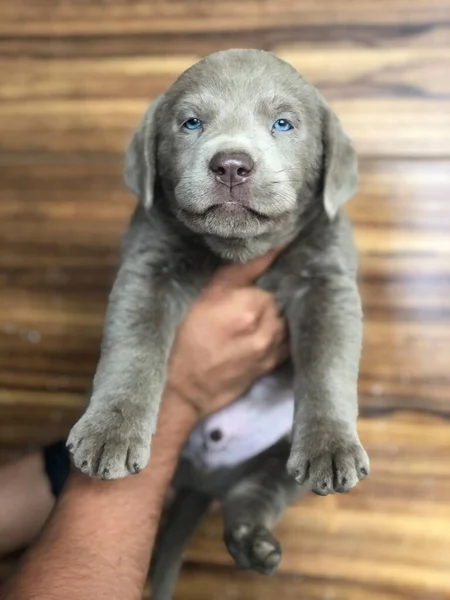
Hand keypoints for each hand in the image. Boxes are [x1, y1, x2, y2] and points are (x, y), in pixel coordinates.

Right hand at [166, 250, 288, 416]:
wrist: (183, 388)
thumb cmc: (186, 337)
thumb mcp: (206, 295)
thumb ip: (242, 270)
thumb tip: (274, 248)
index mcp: (252, 304)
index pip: (273, 276)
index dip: (263, 275)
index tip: (255, 277)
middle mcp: (268, 326)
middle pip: (279, 299)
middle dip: (267, 297)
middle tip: (245, 300)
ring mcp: (271, 348)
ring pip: (284, 320)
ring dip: (274, 316)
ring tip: (251, 318)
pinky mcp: (271, 364)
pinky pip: (285, 341)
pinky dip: (278, 334)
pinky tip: (260, 333)